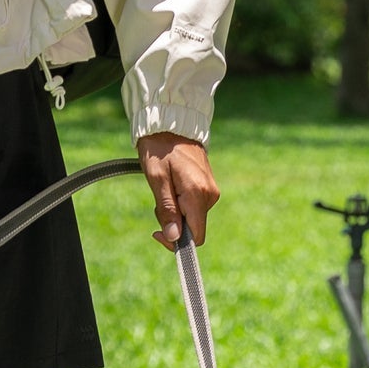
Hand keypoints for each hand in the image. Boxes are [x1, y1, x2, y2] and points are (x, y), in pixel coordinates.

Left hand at [137, 131, 218, 248]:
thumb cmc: (159, 149)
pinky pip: (194, 206)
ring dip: (175, 211)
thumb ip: (167, 210)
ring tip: (164, 187)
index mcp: (198, 194)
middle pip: (192, 227)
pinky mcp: (208, 187)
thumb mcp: (157, 179)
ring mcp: (211, 190)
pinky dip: (180, 203)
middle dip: (172, 222)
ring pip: (192, 217)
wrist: (171, 125)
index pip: (196, 236)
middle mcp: (210, 195)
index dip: (177, 242)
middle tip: (157, 200)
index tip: (157, 232)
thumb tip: (175, 238)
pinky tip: (171, 185)